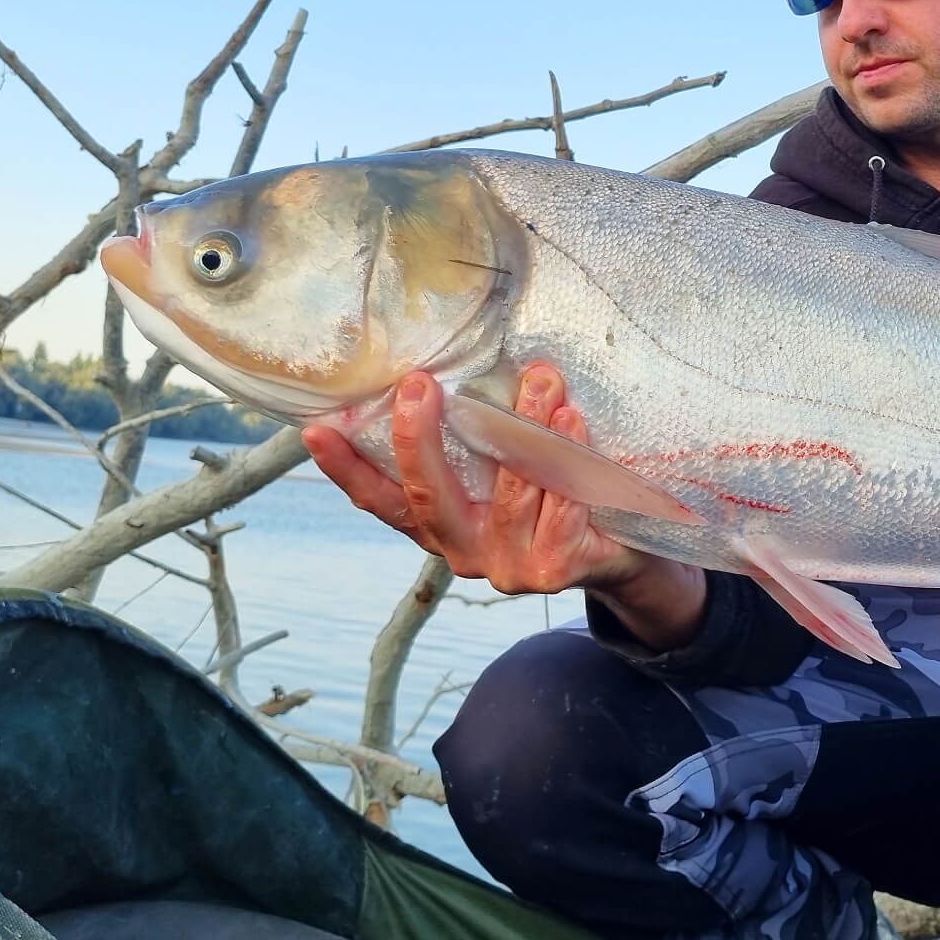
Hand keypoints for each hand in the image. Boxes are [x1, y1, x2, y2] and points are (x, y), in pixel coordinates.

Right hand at [302, 364, 704, 642]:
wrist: (625, 557)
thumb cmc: (557, 498)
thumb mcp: (508, 471)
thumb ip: (482, 442)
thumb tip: (458, 369)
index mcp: (442, 527)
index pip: (383, 502)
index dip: (346, 469)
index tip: (314, 427)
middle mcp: (465, 552)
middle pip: (429, 499)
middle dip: (419, 440)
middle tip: (418, 385)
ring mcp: (507, 567)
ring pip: (508, 495)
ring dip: (524, 431)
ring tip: (540, 380)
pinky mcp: (553, 571)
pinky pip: (559, 512)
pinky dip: (566, 463)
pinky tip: (572, 423)